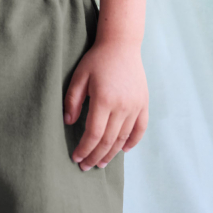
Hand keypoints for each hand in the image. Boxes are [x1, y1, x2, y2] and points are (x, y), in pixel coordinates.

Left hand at [63, 40, 148, 169]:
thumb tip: (69, 122)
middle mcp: (122, 105)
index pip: (94, 134)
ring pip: (124, 137)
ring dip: (112, 153)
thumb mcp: (79, 77)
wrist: (122, 45)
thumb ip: (73, 100)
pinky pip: (140, 128)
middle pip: (109, 140)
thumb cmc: (96, 60)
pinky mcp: (144, 103)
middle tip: (86, 167)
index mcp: (104, 99)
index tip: (76, 158)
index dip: (85, 148)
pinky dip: (133, 141)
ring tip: (101, 163)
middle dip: (96, 156)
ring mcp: (136, 105)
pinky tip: (123, 150)